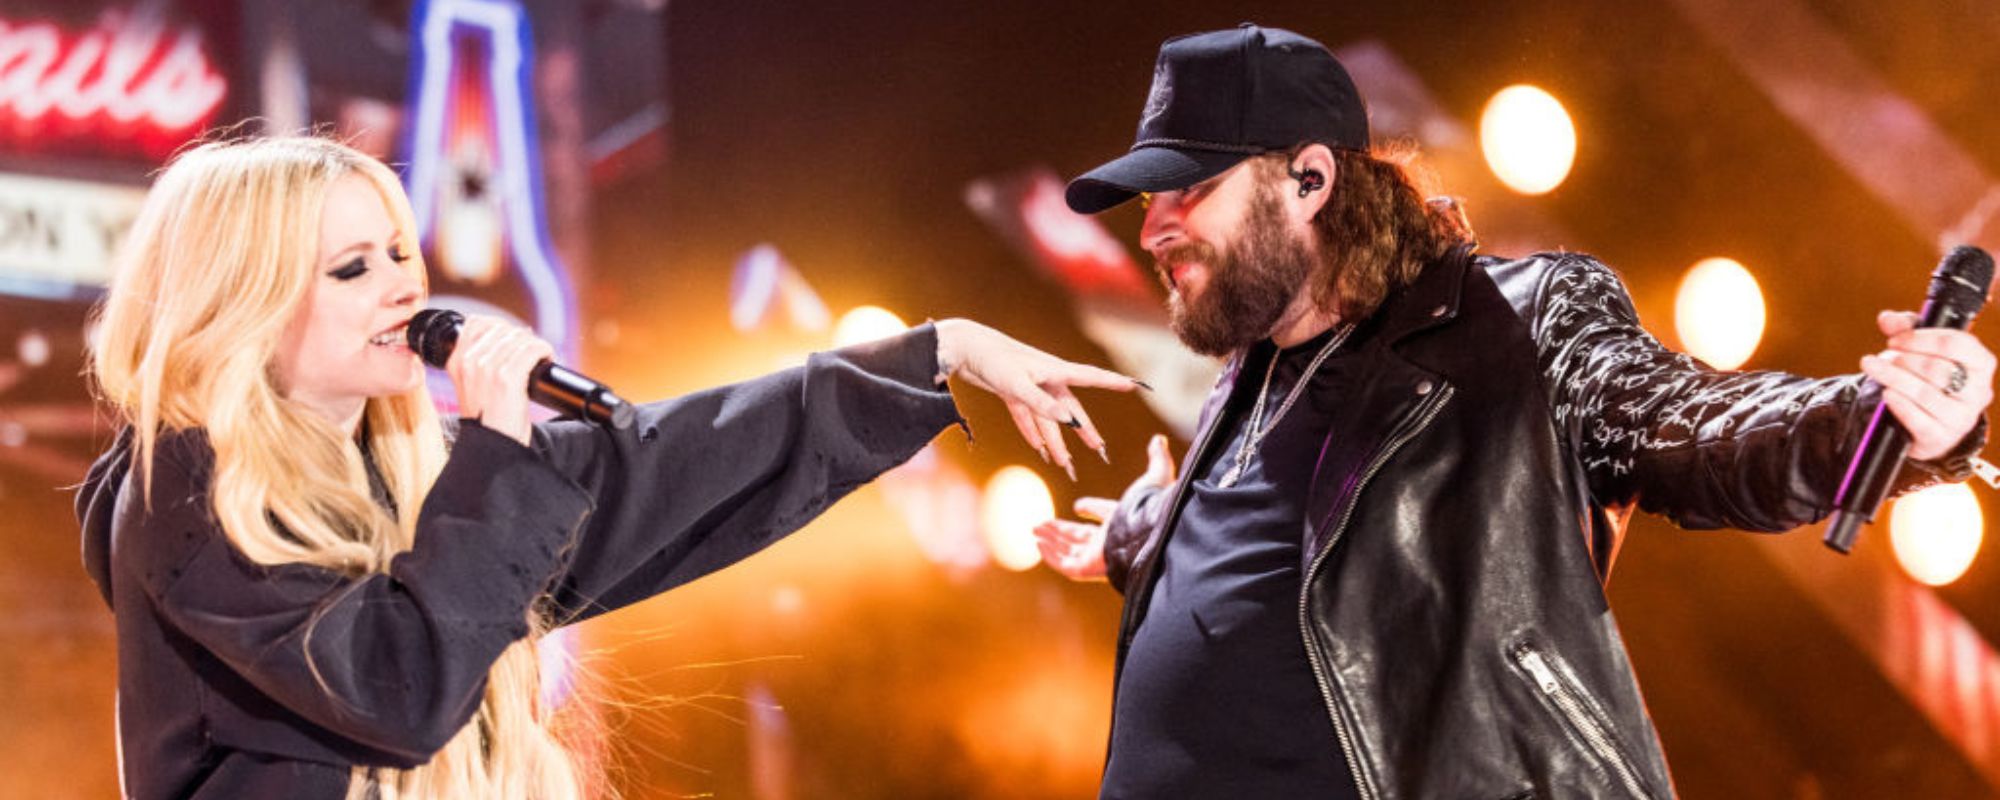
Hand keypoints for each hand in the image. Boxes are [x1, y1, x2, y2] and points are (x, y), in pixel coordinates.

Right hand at [447, 315, 554, 446]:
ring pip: (520, 337)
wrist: (492, 446)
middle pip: (503, 329)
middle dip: (522, 337)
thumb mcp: (471, 387)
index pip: (476, 323)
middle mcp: (469, 362)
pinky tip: (547, 359)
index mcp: (456, 362)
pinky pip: (532, 349)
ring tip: (540, 357)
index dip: (501, 326)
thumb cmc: (488, 420)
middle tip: (531, 352)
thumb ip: (476, 363)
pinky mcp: (508, 378)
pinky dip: (544, 350)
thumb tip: (506, 337)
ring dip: (536, 345)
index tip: (514, 337)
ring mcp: (488, 369)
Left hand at [934, 318, 1141, 478]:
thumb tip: (1068, 421)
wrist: (964, 347)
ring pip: (1048, 418)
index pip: (1091, 377)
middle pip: (1071, 409)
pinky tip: (1038, 448)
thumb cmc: (994, 360)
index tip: (1135, 385)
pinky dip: (1031, 431)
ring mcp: (1030, 386)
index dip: (1113, 383)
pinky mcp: (1013, 391)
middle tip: (1099, 449)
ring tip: (1065, 463)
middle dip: (1084, 431)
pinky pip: (1027, 416)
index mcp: (1055, 371)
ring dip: (1055, 440)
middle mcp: (1047, 379)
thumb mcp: (1019, 384)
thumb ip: (1042, 404)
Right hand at [1033, 434, 1176, 580]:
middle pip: (1080, 536)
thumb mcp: (1156, 476)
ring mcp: (1098, 556)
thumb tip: (1160, 439)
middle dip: (1061, 530)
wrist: (1150, 534)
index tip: (1080, 505)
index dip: (1091, 508)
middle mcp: (1109, 540)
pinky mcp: (1088, 569)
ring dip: (1051, 540)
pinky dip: (1050, 555)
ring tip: (1034, 530)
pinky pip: (1064, 564)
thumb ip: (1158, 459)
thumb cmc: (1154, 507)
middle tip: (1042, 523)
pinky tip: (1038, 543)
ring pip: (1069, 550)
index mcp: (1123, 520)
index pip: (1104, 514)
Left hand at [1859, 310, 1995, 459]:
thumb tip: (1887, 319)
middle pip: (1937, 368)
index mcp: (1981, 364)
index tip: (1894, 340)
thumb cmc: (1930, 379)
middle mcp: (1978, 391)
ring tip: (1873, 368)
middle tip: (1881, 357)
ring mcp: (1962, 417)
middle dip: (1902, 359)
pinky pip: (1918, 419)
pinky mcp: (1942, 437)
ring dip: (1893, 377)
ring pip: (1924, 393)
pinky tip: (1886, 393)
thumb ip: (1906, 330)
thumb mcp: (1922, 349)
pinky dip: (1898, 403)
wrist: (1929, 423)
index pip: (1956, 343)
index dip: (1920, 338)